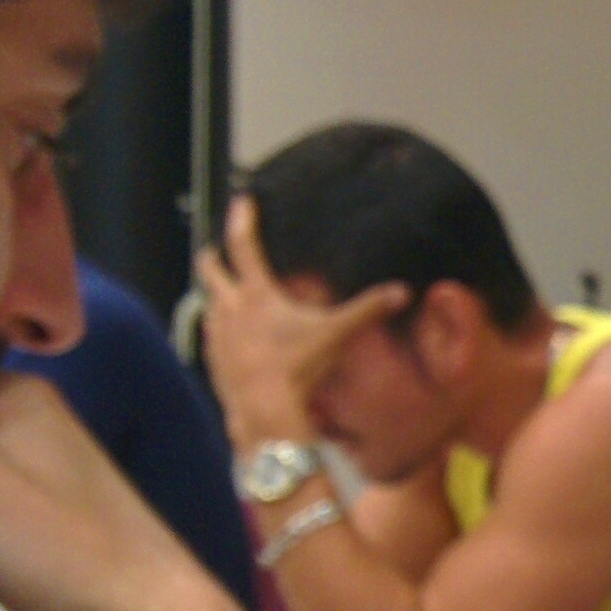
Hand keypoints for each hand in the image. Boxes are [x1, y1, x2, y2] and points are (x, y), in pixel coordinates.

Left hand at [193, 195, 405, 444]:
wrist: (264, 409)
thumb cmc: (298, 366)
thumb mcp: (337, 334)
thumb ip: (368, 310)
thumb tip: (402, 292)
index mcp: (257, 294)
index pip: (244, 245)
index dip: (242, 219)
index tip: (242, 201)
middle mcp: (229, 308)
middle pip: (210, 269)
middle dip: (212, 256)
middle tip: (215, 250)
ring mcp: (216, 334)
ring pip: (208, 302)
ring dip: (215, 294)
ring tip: (227, 295)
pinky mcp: (212, 359)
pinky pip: (210, 336)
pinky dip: (217, 329)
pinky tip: (230, 338)